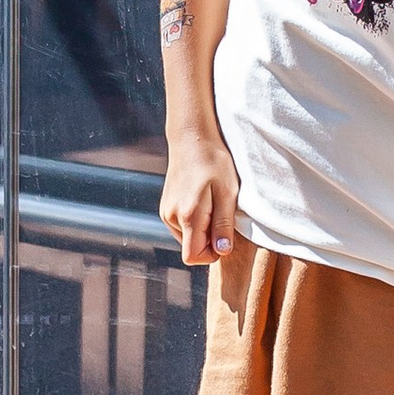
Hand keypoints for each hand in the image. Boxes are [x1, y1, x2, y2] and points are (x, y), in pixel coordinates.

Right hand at [161, 135, 239, 266]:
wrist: (192, 137)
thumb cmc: (213, 162)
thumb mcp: (228, 193)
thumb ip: (223, 224)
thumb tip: (222, 251)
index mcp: (187, 216)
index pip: (193, 256)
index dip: (211, 254)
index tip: (224, 235)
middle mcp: (171, 217)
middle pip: (191, 248)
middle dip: (209, 239)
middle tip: (221, 211)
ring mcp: (166, 212)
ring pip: (187, 238)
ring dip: (202, 230)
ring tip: (212, 202)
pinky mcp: (165, 207)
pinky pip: (182, 227)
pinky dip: (195, 221)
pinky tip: (203, 200)